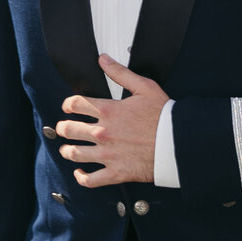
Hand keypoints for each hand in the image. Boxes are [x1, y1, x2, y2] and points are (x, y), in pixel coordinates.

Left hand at [56, 55, 167, 184]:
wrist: (178, 143)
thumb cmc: (164, 116)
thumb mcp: (145, 87)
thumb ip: (121, 73)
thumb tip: (104, 60)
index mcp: (109, 111)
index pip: (76, 104)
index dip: (68, 104)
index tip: (68, 107)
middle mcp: (103, 133)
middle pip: (69, 129)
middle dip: (63, 128)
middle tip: (64, 128)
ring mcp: (107, 154)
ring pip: (75, 154)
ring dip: (67, 150)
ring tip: (67, 149)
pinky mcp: (115, 173)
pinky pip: (91, 180)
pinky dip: (81, 177)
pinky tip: (80, 173)